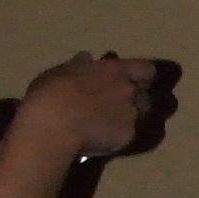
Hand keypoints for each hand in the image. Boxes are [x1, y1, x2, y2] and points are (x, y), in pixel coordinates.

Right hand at [15, 52, 159, 161]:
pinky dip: (116, 136)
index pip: (145, 70)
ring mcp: (131, 115)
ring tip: (107, 124)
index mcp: (115, 71)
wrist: (53, 125)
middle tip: (116, 105)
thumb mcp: (61, 71)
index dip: (141, 75)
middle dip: (135, 99)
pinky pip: (127, 135)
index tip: (131, 79)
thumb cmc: (52, 92)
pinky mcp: (127, 137)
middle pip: (145, 95)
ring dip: (128, 118)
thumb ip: (79, 65)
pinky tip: (100, 139)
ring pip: (139, 116)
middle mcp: (129, 91)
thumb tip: (86, 58)